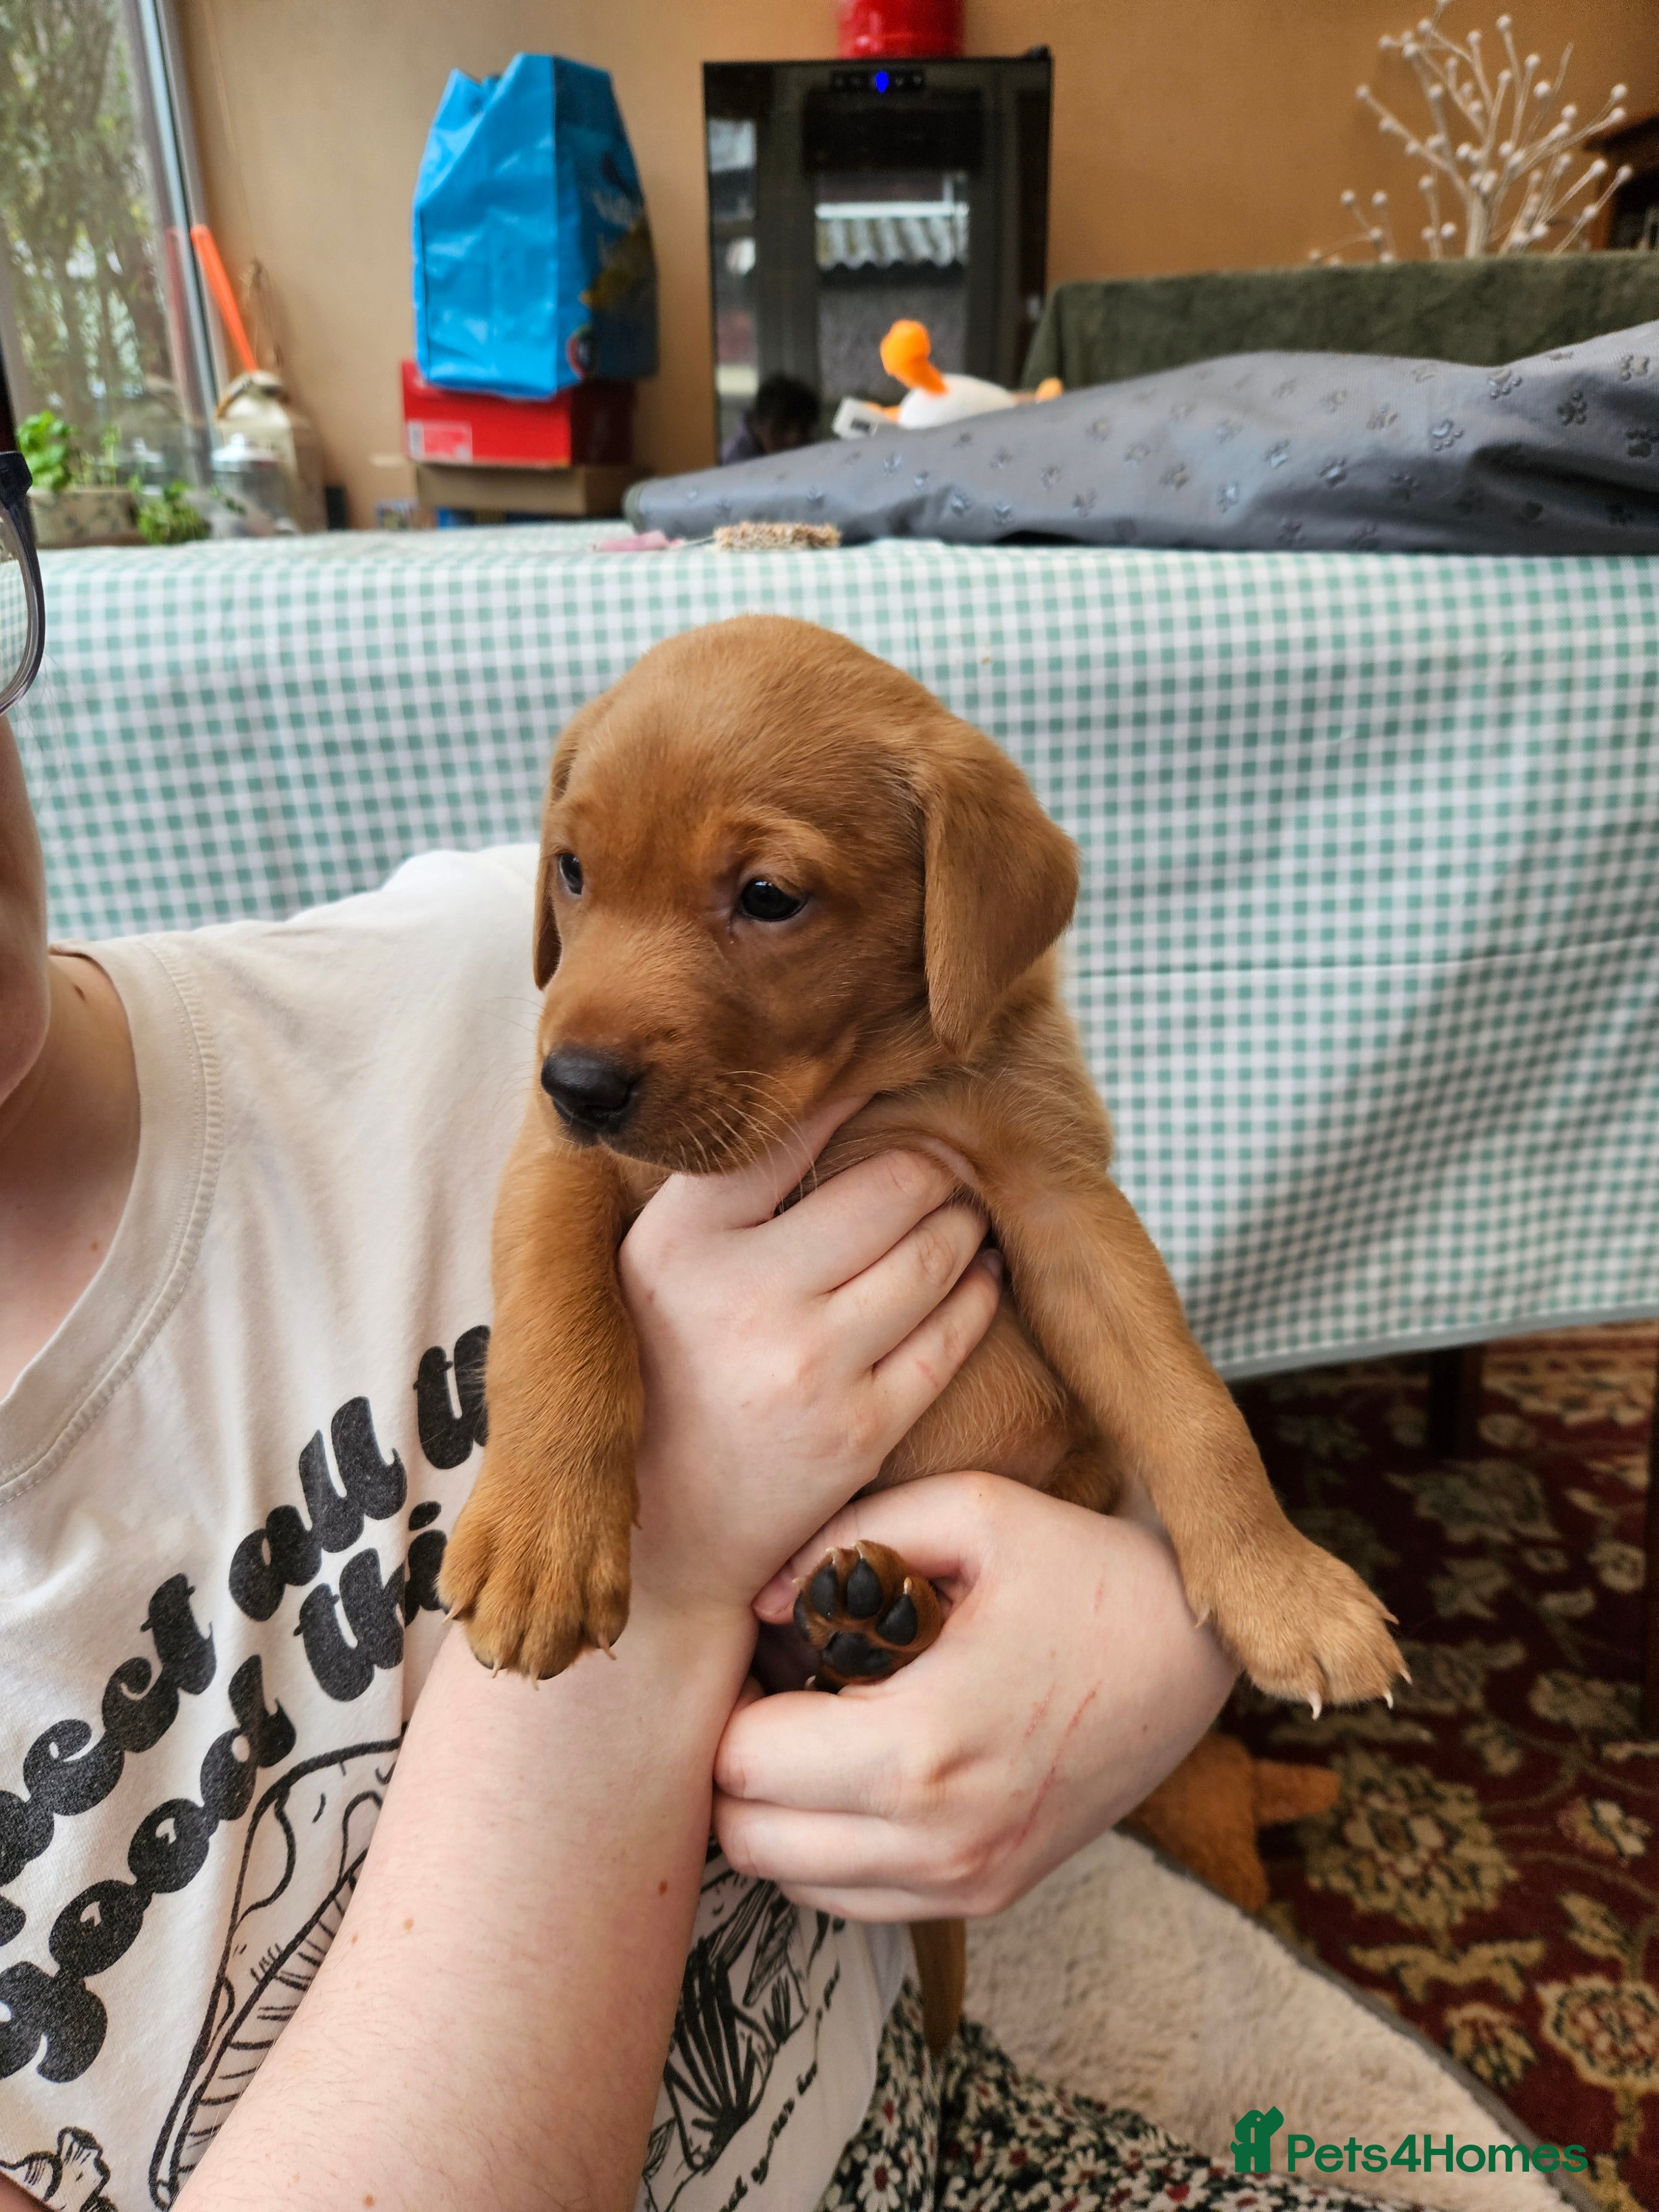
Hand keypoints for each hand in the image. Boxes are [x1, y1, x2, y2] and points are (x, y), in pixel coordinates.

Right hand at [621, 1099, 1000, 1627]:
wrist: (666, 1530)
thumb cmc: (668, 1371)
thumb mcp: (656, 1269)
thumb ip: (718, 1191)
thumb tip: (818, 1089)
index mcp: (679, 1244)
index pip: (790, 1133)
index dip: (856, 1094)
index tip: (890, 1073)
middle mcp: (742, 1297)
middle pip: (889, 1184)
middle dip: (933, 1160)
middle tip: (945, 1153)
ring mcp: (808, 1365)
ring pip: (933, 1253)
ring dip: (964, 1218)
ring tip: (962, 1206)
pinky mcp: (860, 1428)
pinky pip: (951, 1334)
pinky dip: (977, 1290)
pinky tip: (976, 1273)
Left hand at [712, 1474, 1237, 1918]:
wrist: (1193, 1651)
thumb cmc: (1081, 1570)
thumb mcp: (971, 1512)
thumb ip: (848, 1539)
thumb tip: (762, 1602)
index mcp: (923, 1743)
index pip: (741, 1761)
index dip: (732, 1696)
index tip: (766, 1648)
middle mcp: (938, 1838)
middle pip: (747, 1837)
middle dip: (739, 1759)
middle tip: (780, 1687)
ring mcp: (964, 1881)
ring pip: (788, 1880)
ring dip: (778, 1809)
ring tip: (820, 1724)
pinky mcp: (985, 1896)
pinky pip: (850, 1900)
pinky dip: (828, 1844)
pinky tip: (863, 1766)